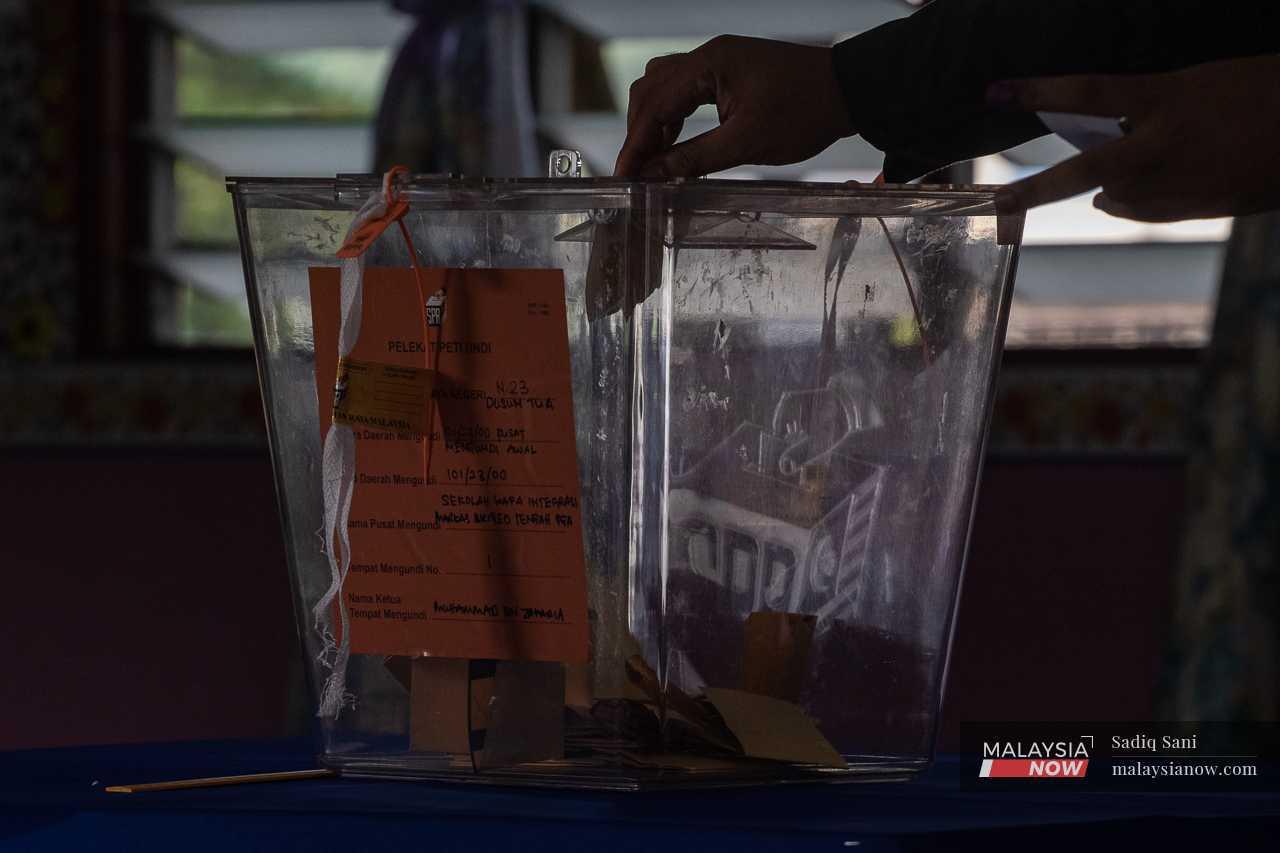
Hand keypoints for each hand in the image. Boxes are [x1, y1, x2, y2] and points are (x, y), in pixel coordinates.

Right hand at [614, 35, 854, 177]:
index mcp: (709, 64)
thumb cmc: (805, 111)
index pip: (654, 105)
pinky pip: (686, 92)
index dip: (635, 144)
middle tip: (636, 172)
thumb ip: (694, 159)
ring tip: (655, 162)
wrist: (850, 91)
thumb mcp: (747, 143)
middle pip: (650, 90)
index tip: (623, 175)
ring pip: (665, 88)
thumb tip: (654, 175)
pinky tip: (677, 146)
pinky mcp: (730, 74)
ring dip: (655, 124)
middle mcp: (708, 57)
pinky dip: (675, 118)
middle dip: (639, 132)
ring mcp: (718, 63)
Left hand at [991, 56, 1279, 221]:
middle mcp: (1166, 144)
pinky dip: (1127, 203)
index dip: (1038, 91)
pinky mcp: (1199, 208)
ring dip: (1104, 185)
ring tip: (1106, 174)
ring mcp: (1180, 182)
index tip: (997, 92)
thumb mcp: (1202, 84)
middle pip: (1083, 171)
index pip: (1088, 91)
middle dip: (1034, 190)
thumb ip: (1152, 108)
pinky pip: (1144, 212)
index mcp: (1170, 97)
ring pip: (1115, 194)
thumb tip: (1111, 140)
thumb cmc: (1267, 90)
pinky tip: (1116, 198)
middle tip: (997, 202)